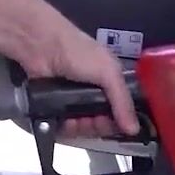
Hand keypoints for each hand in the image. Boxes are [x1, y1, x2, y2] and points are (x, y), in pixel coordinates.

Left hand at [21, 24, 139, 139]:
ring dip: (82, 128)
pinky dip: (66, 127)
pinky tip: (65, 122)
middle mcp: (94, 92)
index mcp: (111, 82)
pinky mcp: (56, 106)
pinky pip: (65, 126)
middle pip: (103, 122)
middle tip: (94, 121)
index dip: (121, 121)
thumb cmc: (76, 51)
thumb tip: (134, 128)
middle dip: (99, 126)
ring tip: (76, 120)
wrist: (40, 46)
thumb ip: (122, 100)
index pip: (122, 110)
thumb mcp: (108, 71)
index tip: (118, 127)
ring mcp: (75, 100)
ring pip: (84, 126)